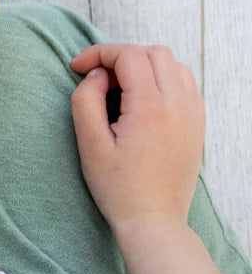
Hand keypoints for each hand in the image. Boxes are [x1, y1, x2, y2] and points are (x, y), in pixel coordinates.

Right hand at [70, 44, 204, 236]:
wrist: (154, 221)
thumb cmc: (118, 187)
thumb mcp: (89, 143)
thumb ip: (86, 99)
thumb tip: (95, 74)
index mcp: (151, 108)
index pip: (128, 55)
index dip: (98, 53)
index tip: (77, 68)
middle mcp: (178, 105)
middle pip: (154, 52)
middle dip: (121, 56)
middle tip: (99, 79)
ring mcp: (192, 114)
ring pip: (173, 63)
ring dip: (144, 64)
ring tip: (121, 87)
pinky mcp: (197, 124)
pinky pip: (185, 82)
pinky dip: (162, 78)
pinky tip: (143, 99)